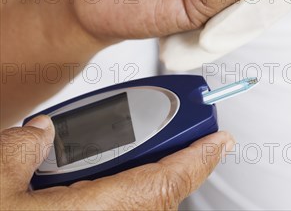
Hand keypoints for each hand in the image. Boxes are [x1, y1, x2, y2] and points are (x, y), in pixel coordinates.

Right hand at [0, 115, 232, 210]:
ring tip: (144, 149)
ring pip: (135, 206)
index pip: (160, 187)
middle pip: (153, 198)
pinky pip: (115, 208)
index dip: (196, 161)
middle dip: (174, 164)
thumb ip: (24, 145)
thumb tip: (39, 132)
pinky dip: (124, 189)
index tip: (221, 141)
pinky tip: (104, 175)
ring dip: (147, 177)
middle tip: (183, 135)